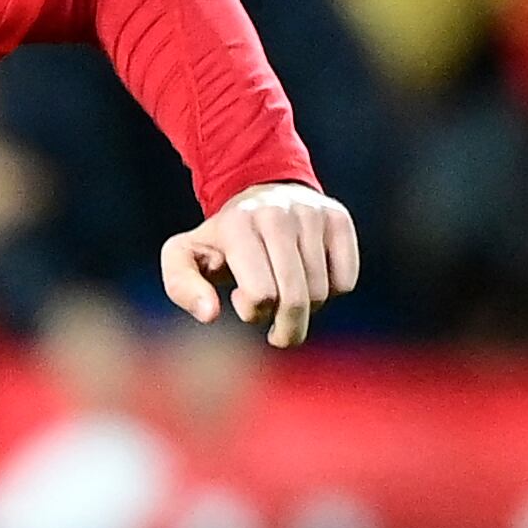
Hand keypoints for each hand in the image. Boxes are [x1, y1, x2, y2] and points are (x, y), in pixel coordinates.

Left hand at [160, 181, 359, 348]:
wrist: (261, 193)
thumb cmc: (222, 239)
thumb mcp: (184, 256)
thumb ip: (182, 286)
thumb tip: (210, 314)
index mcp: (239, 225)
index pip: (261, 296)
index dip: (253, 312)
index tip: (243, 301)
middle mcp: (278, 214)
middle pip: (296, 299)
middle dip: (287, 329)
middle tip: (278, 334)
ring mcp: (312, 214)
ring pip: (322, 293)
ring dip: (306, 309)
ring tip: (287, 293)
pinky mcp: (339, 219)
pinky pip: (345, 281)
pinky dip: (331, 292)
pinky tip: (311, 279)